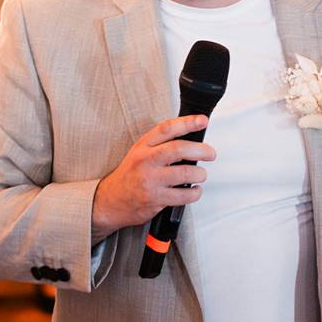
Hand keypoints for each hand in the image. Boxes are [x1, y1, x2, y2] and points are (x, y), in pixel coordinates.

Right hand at [90, 116, 215, 240]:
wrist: (111, 200)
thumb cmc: (129, 176)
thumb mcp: (139, 153)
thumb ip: (160, 146)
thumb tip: (191, 141)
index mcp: (143, 146)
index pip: (167, 129)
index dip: (187, 122)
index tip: (202, 121)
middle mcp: (145, 161)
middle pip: (179, 149)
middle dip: (201, 150)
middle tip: (210, 153)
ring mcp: (150, 180)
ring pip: (185, 173)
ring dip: (200, 174)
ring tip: (200, 175)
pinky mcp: (155, 199)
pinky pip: (184, 195)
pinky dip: (195, 193)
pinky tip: (194, 190)